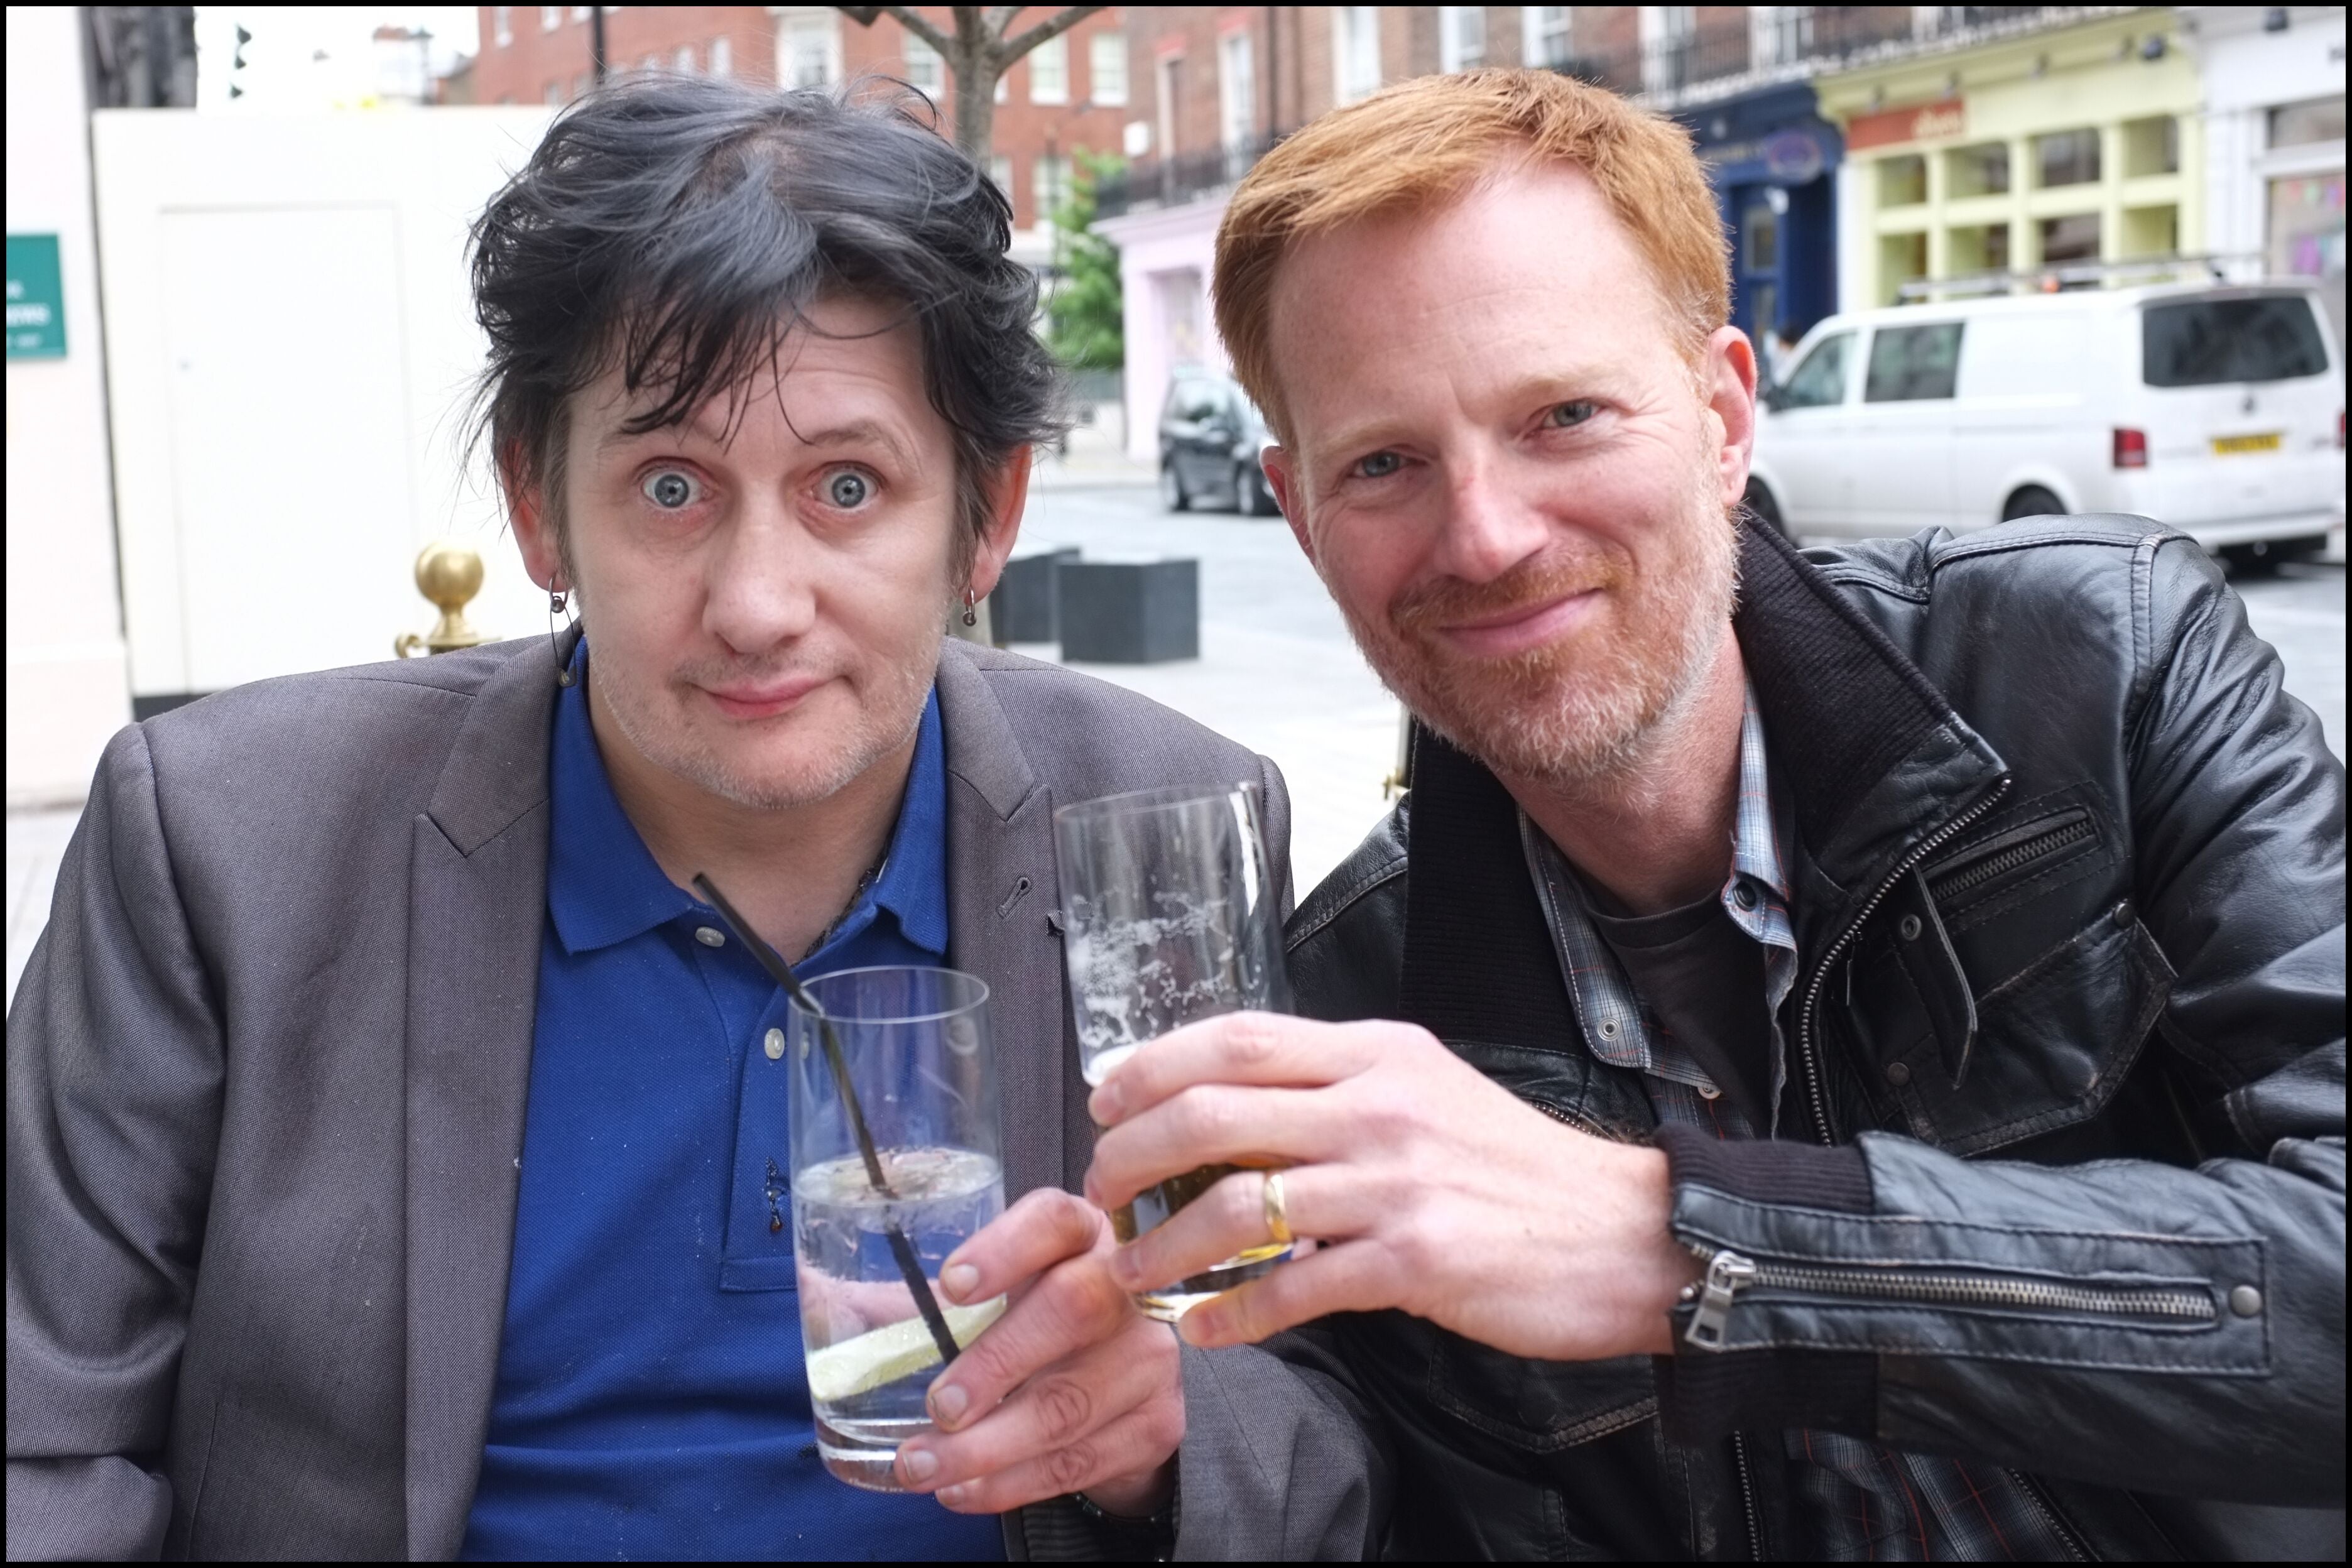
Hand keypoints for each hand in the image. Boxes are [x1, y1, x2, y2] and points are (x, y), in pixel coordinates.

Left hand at [893, 1188, 1181, 1517]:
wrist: (1125, 1385)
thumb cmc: (1037, 1324)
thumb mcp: (989, 1299)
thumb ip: (914, 1302)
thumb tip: (813, 1296)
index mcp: (1079, 1234)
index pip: (1052, 1220)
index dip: (1006, 1247)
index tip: (952, 1285)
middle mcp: (1125, 1285)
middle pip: (1071, 1308)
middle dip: (996, 1362)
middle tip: (938, 1407)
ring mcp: (1148, 1356)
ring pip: (1070, 1402)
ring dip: (989, 1447)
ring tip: (922, 1466)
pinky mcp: (1157, 1422)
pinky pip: (1080, 1460)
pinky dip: (1013, 1482)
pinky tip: (965, 1489)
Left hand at [1084, 1013, 1700, 1358]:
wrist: (1627, 1232)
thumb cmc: (1520, 1169)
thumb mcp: (1428, 1092)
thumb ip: (1337, 1090)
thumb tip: (1233, 1106)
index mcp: (1378, 1052)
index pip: (1235, 1038)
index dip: (1152, 1068)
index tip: (1106, 1102)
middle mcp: (1379, 1106)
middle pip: (1213, 1112)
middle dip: (1130, 1155)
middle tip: (1101, 1192)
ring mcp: (1395, 1184)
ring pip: (1236, 1206)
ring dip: (1164, 1245)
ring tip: (1133, 1271)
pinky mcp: (1415, 1262)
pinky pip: (1291, 1288)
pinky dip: (1232, 1314)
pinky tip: (1206, 1328)